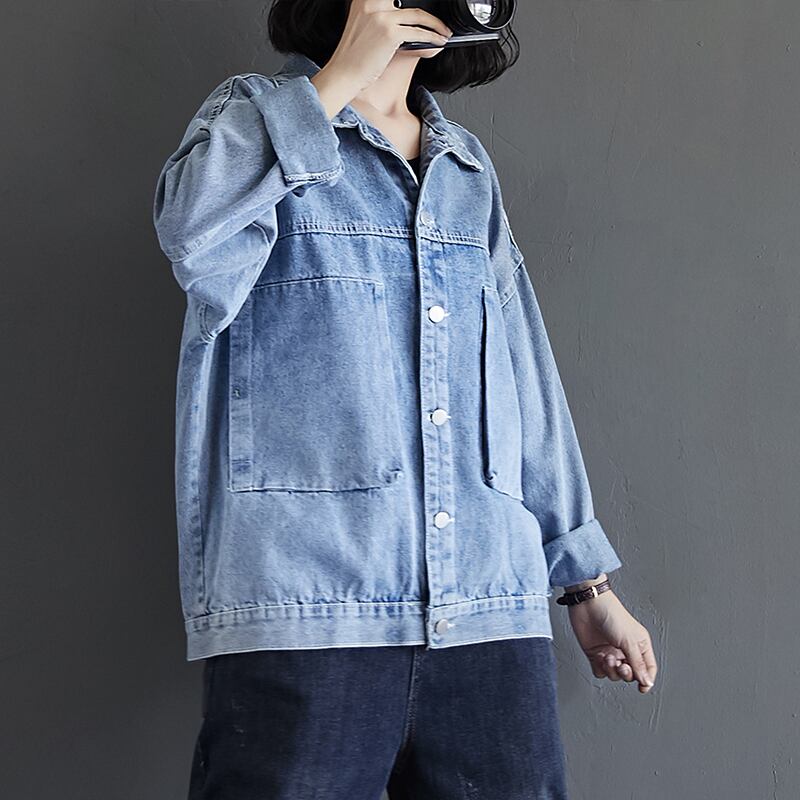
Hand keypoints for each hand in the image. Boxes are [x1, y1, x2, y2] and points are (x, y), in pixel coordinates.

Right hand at [310, 0, 452, 117]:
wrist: (343, 74)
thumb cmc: (353, 58)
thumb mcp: (364, 29)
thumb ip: (382, 19)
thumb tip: (409, 23)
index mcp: (365, 0)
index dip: (414, 4)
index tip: (426, 14)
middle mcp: (372, 4)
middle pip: (410, 4)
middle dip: (429, 14)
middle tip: (439, 21)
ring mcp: (382, 17)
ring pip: (419, 16)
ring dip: (436, 25)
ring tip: (444, 33)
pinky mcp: (390, 33)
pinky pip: (419, 33)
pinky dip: (432, 38)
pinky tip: (438, 42)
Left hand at [566, 589, 657, 692]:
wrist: (588, 604)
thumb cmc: (611, 615)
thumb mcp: (629, 641)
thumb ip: (638, 663)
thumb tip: (647, 682)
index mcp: (639, 645)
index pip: (648, 669)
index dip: (646, 680)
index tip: (642, 688)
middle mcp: (625, 650)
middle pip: (630, 674)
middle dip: (626, 674)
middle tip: (621, 666)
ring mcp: (610, 652)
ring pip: (614, 675)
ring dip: (611, 669)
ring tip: (606, 656)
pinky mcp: (595, 653)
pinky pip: (599, 671)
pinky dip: (599, 668)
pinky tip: (598, 656)